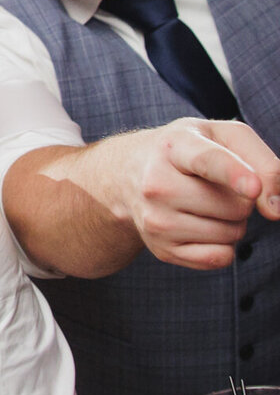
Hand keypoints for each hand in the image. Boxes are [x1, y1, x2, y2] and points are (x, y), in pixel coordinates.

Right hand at [127, 119, 279, 269]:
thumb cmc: (189, 151)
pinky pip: (219, 258)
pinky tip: (202, 227)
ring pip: (231, 233)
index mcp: (175, 146)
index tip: (253, 187)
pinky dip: (224, 245)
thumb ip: (263, 162)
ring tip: (206, 204)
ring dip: (233, 221)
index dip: (234, 173)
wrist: (128, 174)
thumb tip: (274, 209)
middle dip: (242, 199)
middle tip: (215, 186)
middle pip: (235, 205)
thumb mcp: (224, 136)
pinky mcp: (161, 249)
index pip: (206, 161)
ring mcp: (156, 220)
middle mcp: (157, 184)